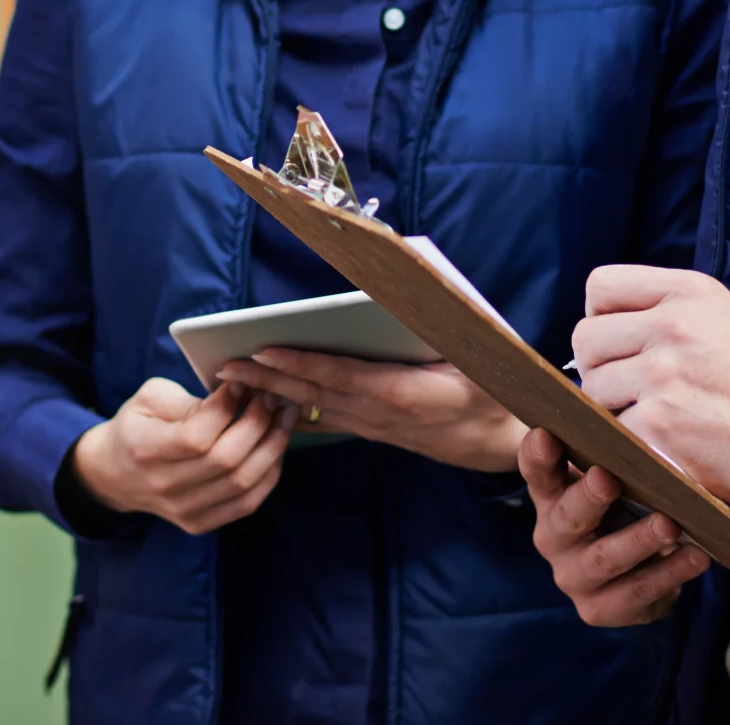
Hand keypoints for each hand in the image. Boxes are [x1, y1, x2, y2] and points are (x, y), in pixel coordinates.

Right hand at [68, 378, 294, 534]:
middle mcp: (164, 487)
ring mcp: (183, 511)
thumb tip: (237, 395)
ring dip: (272, 446)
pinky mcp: (200, 523)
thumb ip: (190, 399)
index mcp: (145, 450)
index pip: (197, 436)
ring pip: (242, 483)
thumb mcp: (150, 397)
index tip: (242, 383)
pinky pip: (247, 503)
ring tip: (284, 417)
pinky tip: (275, 446)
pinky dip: (268, 474)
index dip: (226, 408)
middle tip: (273, 396)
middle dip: (258, 423)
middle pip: (226, 461)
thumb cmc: (137, 425)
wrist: (115, 474)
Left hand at [216, 349, 526, 473]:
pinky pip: (331, 419)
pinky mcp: (380, 434)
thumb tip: (409, 287)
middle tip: (224, 365)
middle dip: (267, 379)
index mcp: (399, 392)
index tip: (262, 348)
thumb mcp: (473, 353)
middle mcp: (380, 414)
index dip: (296, 362)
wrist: (505, 442)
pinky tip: (277, 399)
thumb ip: (441, 323)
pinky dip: (299, 407)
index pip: (336, 374)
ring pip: (317, 409)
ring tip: (238, 380)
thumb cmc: (493, 388)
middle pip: (314, 394)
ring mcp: (377, 429)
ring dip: (275, 394)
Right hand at [521, 428, 709, 624]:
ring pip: (605, 559)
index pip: (536, 471)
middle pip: (567, 517)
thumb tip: (644, 412)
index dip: (538, 455)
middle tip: (609, 478)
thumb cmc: (624, 505)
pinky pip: (637, 593)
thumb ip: (615, 453)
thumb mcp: (614, 476)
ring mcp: (573, 576)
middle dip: (589, 498)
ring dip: (638, 541)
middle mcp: (553, 536)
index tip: (547, 435)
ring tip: (670, 524)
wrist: (638, 570)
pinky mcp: (598, 609)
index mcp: (550, 495)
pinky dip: (669, 574)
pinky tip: (697, 557)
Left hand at [570, 266, 729, 517]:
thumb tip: (607, 326)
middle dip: (599, 368)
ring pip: (592, 390)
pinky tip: (661, 447)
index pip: (601, 286)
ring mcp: (662, 377)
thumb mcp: (724, 319)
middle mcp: (671, 327)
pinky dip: (630, 446)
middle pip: (585, 339)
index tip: (616, 342)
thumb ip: (666, 312)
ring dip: (612, 410)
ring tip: (652, 421)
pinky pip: (611, 433)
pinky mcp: (658, 427)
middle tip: (627, 390)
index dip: (600, 318)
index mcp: (687, 292)